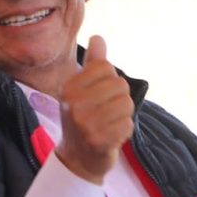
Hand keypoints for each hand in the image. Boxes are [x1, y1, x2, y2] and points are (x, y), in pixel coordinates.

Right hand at [55, 36, 133, 183]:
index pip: (106, 67)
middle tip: (105, 113)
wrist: (77, 158)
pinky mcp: (99, 141)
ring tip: (108, 124)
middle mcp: (74, 104)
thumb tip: (98, 38)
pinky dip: (124, 131)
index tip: (98, 96)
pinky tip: (110, 137)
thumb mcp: (81, 90)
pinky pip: (127, 125)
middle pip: (120, 85)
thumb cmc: (82, 119)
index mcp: (69, 88)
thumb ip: (92, 64)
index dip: (110, 80)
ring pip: (126, 104)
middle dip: (119, 99)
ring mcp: (85, 123)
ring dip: (123, 116)